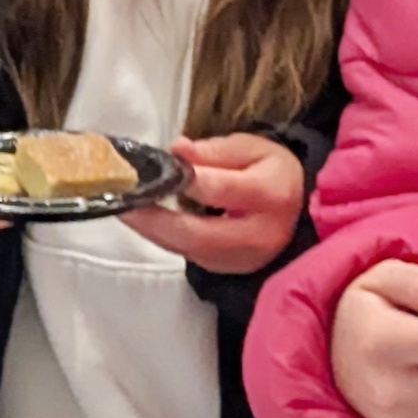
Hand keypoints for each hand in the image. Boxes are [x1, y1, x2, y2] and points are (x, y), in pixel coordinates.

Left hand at [127, 132, 304, 273]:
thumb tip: (177, 151)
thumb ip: (214, 151)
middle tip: (122, 201)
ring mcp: (242, 259)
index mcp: (271, 194)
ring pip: (188, 249)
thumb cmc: (270, 172)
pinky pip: (187, 254)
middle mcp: (258, 234)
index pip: (220, 189)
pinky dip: (162, 236)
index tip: (153, 168)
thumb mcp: (250, 149)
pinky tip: (143, 220)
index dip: (184, 180)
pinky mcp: (225, 268)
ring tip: (123, 209)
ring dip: (151, 230)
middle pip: (198, 233)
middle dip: (154, 219)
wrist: (295, 212)